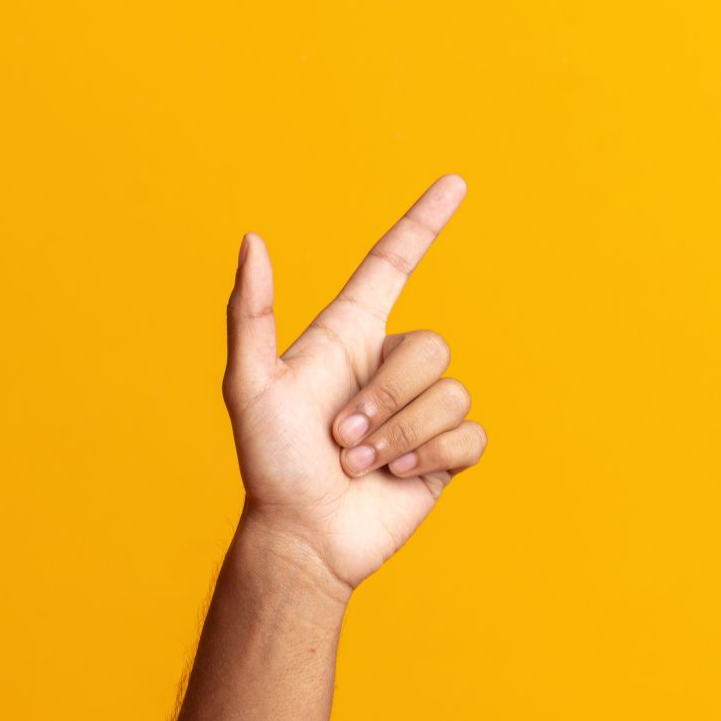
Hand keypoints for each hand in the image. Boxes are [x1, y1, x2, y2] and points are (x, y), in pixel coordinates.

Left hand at [224, 173, 491, 593]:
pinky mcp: (444, 451)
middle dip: (385, 397)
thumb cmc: (269, 465)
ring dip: (399, 434)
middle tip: (339, 438)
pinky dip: (430, 456)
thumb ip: (250, 314)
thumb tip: (252, 240)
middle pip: (430, 345)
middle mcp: (386, 367)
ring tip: (357, 463)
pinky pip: (470, 431)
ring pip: (451, 392)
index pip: (391, 266)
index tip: (454, 183)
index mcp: (345, 339)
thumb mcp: (250, 387)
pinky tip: (396, 478)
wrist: (301, 537)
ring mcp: (418, 409)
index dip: (422, 223)